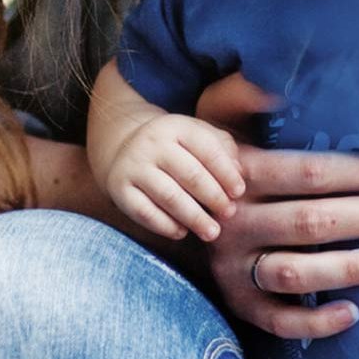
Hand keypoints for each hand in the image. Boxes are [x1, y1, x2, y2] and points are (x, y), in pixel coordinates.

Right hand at [104, 113, 244, 242]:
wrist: (126, 147)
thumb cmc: (176, 146)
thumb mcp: (199, 136)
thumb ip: (223, 149)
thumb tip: (238, 173)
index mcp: (176, 126)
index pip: (207, 149)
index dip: (226, 173)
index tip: (239, 192)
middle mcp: (152, 143)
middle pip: (190, 174)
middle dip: (214, 197)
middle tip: (228, 214)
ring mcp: (133, 166)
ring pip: (169, 196)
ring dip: (194, 217)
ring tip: (212, 232)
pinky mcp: (119, 189)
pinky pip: (145, 212)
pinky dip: (166, 226)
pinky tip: (182, 232)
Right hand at [194, 71, 358, 340]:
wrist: (163, 199)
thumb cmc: (218, 153)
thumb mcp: (219, 114)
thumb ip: (246, 92)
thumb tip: (278, 76)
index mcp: (240, 173)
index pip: (311, 172)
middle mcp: (235, 221)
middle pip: (311, 221)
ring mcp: (234, 267)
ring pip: (295, 274)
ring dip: (350, 268)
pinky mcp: (237, 302)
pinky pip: (275, 321)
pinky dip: (313, 323)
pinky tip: (354, 314)